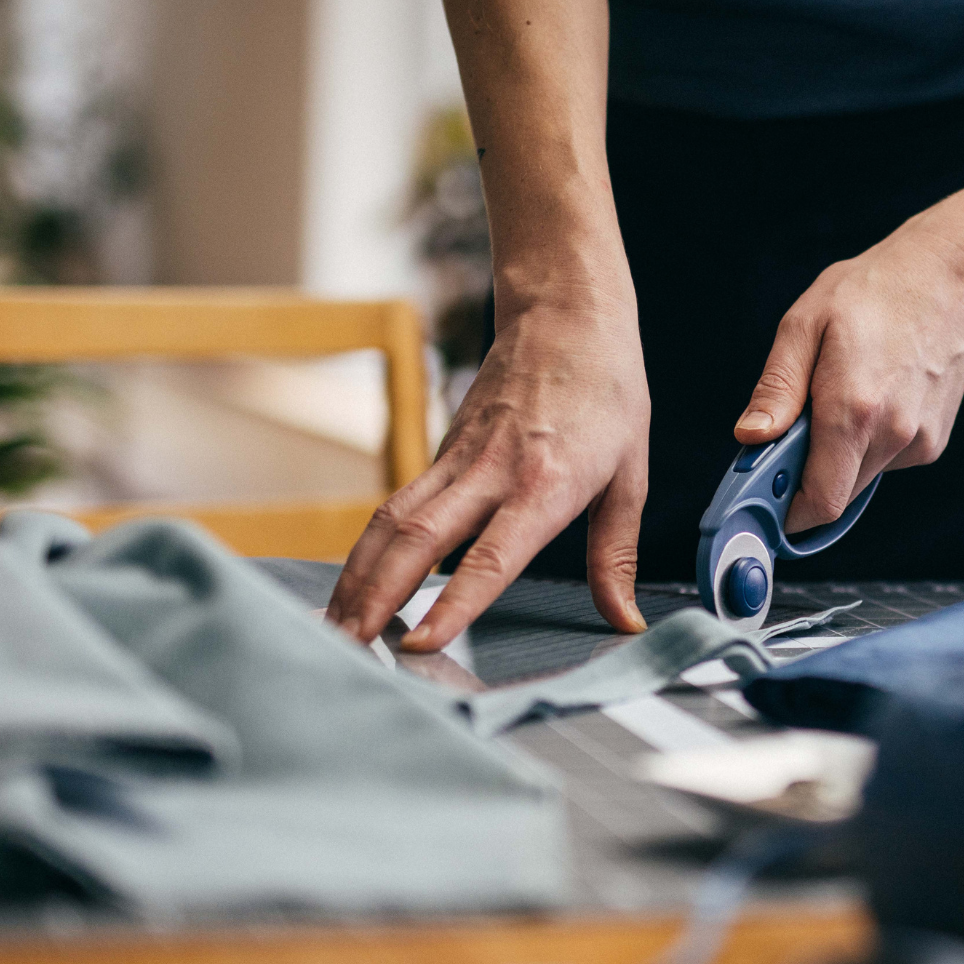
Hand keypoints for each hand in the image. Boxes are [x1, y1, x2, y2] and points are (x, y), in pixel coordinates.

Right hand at [326, 295, 649, 649]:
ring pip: (391, 522)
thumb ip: (616, 557)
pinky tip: (354, 586)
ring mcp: (458, 458)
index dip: (454, 603)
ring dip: (357, 577)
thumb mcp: (630, 477)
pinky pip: (397, 505)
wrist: (567, 314)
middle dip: (376, 598)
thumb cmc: (608, 392)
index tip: (421, 644)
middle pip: (417, 540)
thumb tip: (627, 621)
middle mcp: (491, 472)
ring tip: (332, 629)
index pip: (491, 557)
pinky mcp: (442, 451)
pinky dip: (369, 549)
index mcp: (545, 484)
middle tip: (349, 649)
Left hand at [734, 225, 963, 534]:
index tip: (766, 502)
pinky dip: (867, 444)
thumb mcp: (804, 325)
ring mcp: (918, 442)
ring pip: (859, 479)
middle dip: (805, 478)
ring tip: (841, 398)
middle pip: (836, 496)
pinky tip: (874, 397)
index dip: (788, 514)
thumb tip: (750, 438)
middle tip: (792, 434)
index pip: (821, 502)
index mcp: (853, 410)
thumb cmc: (873, 293)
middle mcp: (892, 435)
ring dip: (837, 457)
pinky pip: (884, 462)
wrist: (948, 280)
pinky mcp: (932, 443)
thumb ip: (776, 389)